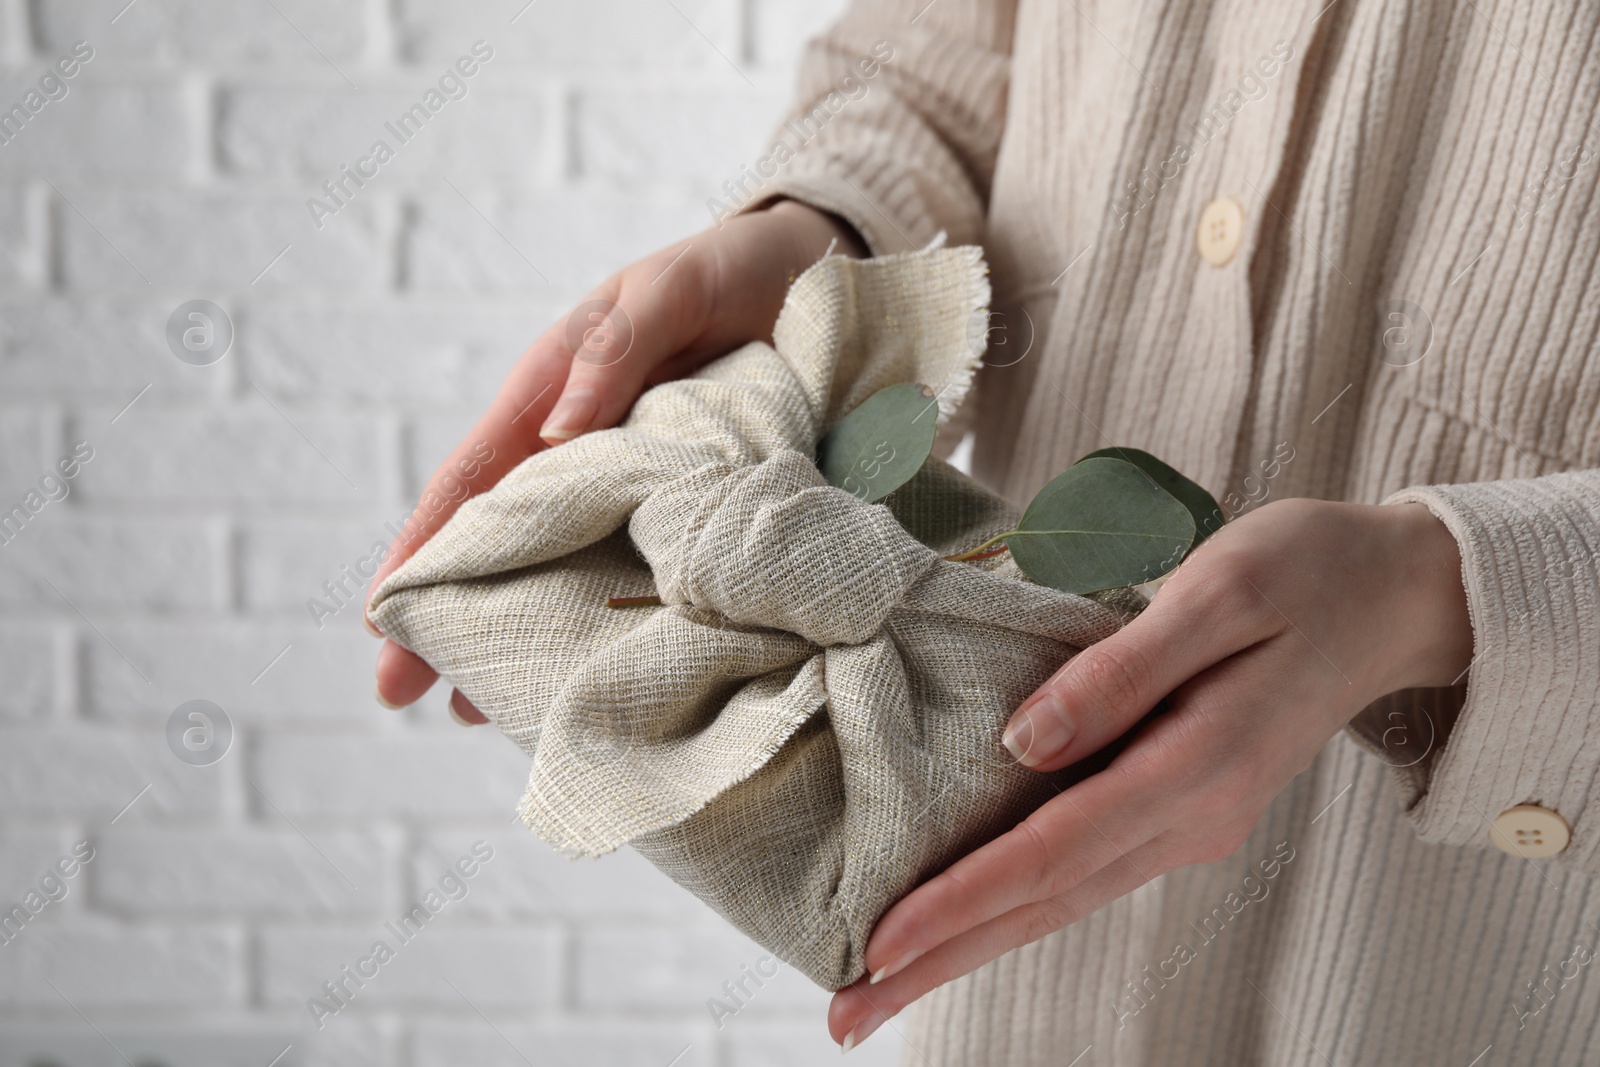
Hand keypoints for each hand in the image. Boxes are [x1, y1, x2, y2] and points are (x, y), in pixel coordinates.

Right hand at [367, 200, 865, 720]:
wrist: (824, 277)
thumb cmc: (733, 271)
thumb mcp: (671, 288)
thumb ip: (618, 347)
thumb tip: (557, 430)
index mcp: (556, 392)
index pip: (476, 478)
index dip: (424, 544)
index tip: (381, 617)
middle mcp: (585, 450)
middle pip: (507, 543)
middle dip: (453, 614)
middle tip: (408, 696)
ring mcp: (640, 487)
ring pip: (567, 570)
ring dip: (530, 636)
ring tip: (488, 713)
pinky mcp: (696, 509)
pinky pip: (644, 573)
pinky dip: (615, 622)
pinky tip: (604, 672)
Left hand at [828, 497, 1472, 1048]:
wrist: (1395, 598)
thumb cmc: (1307, 574)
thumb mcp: (1219, 593)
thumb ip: (1121, 672)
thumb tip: (1023, 742)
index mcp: (1198, 767)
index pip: (1052, 852)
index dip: (958, 900)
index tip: (875, 943)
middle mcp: (1190, 818)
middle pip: (1045, 903)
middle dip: (942, 959)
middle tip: (848, 1015)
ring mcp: (1189, 823)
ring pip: (1061, 900)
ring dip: (970, 946)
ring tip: (884, 986)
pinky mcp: (1182, 807)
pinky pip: (1084, 872)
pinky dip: (1016, 905)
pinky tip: (969, 920)